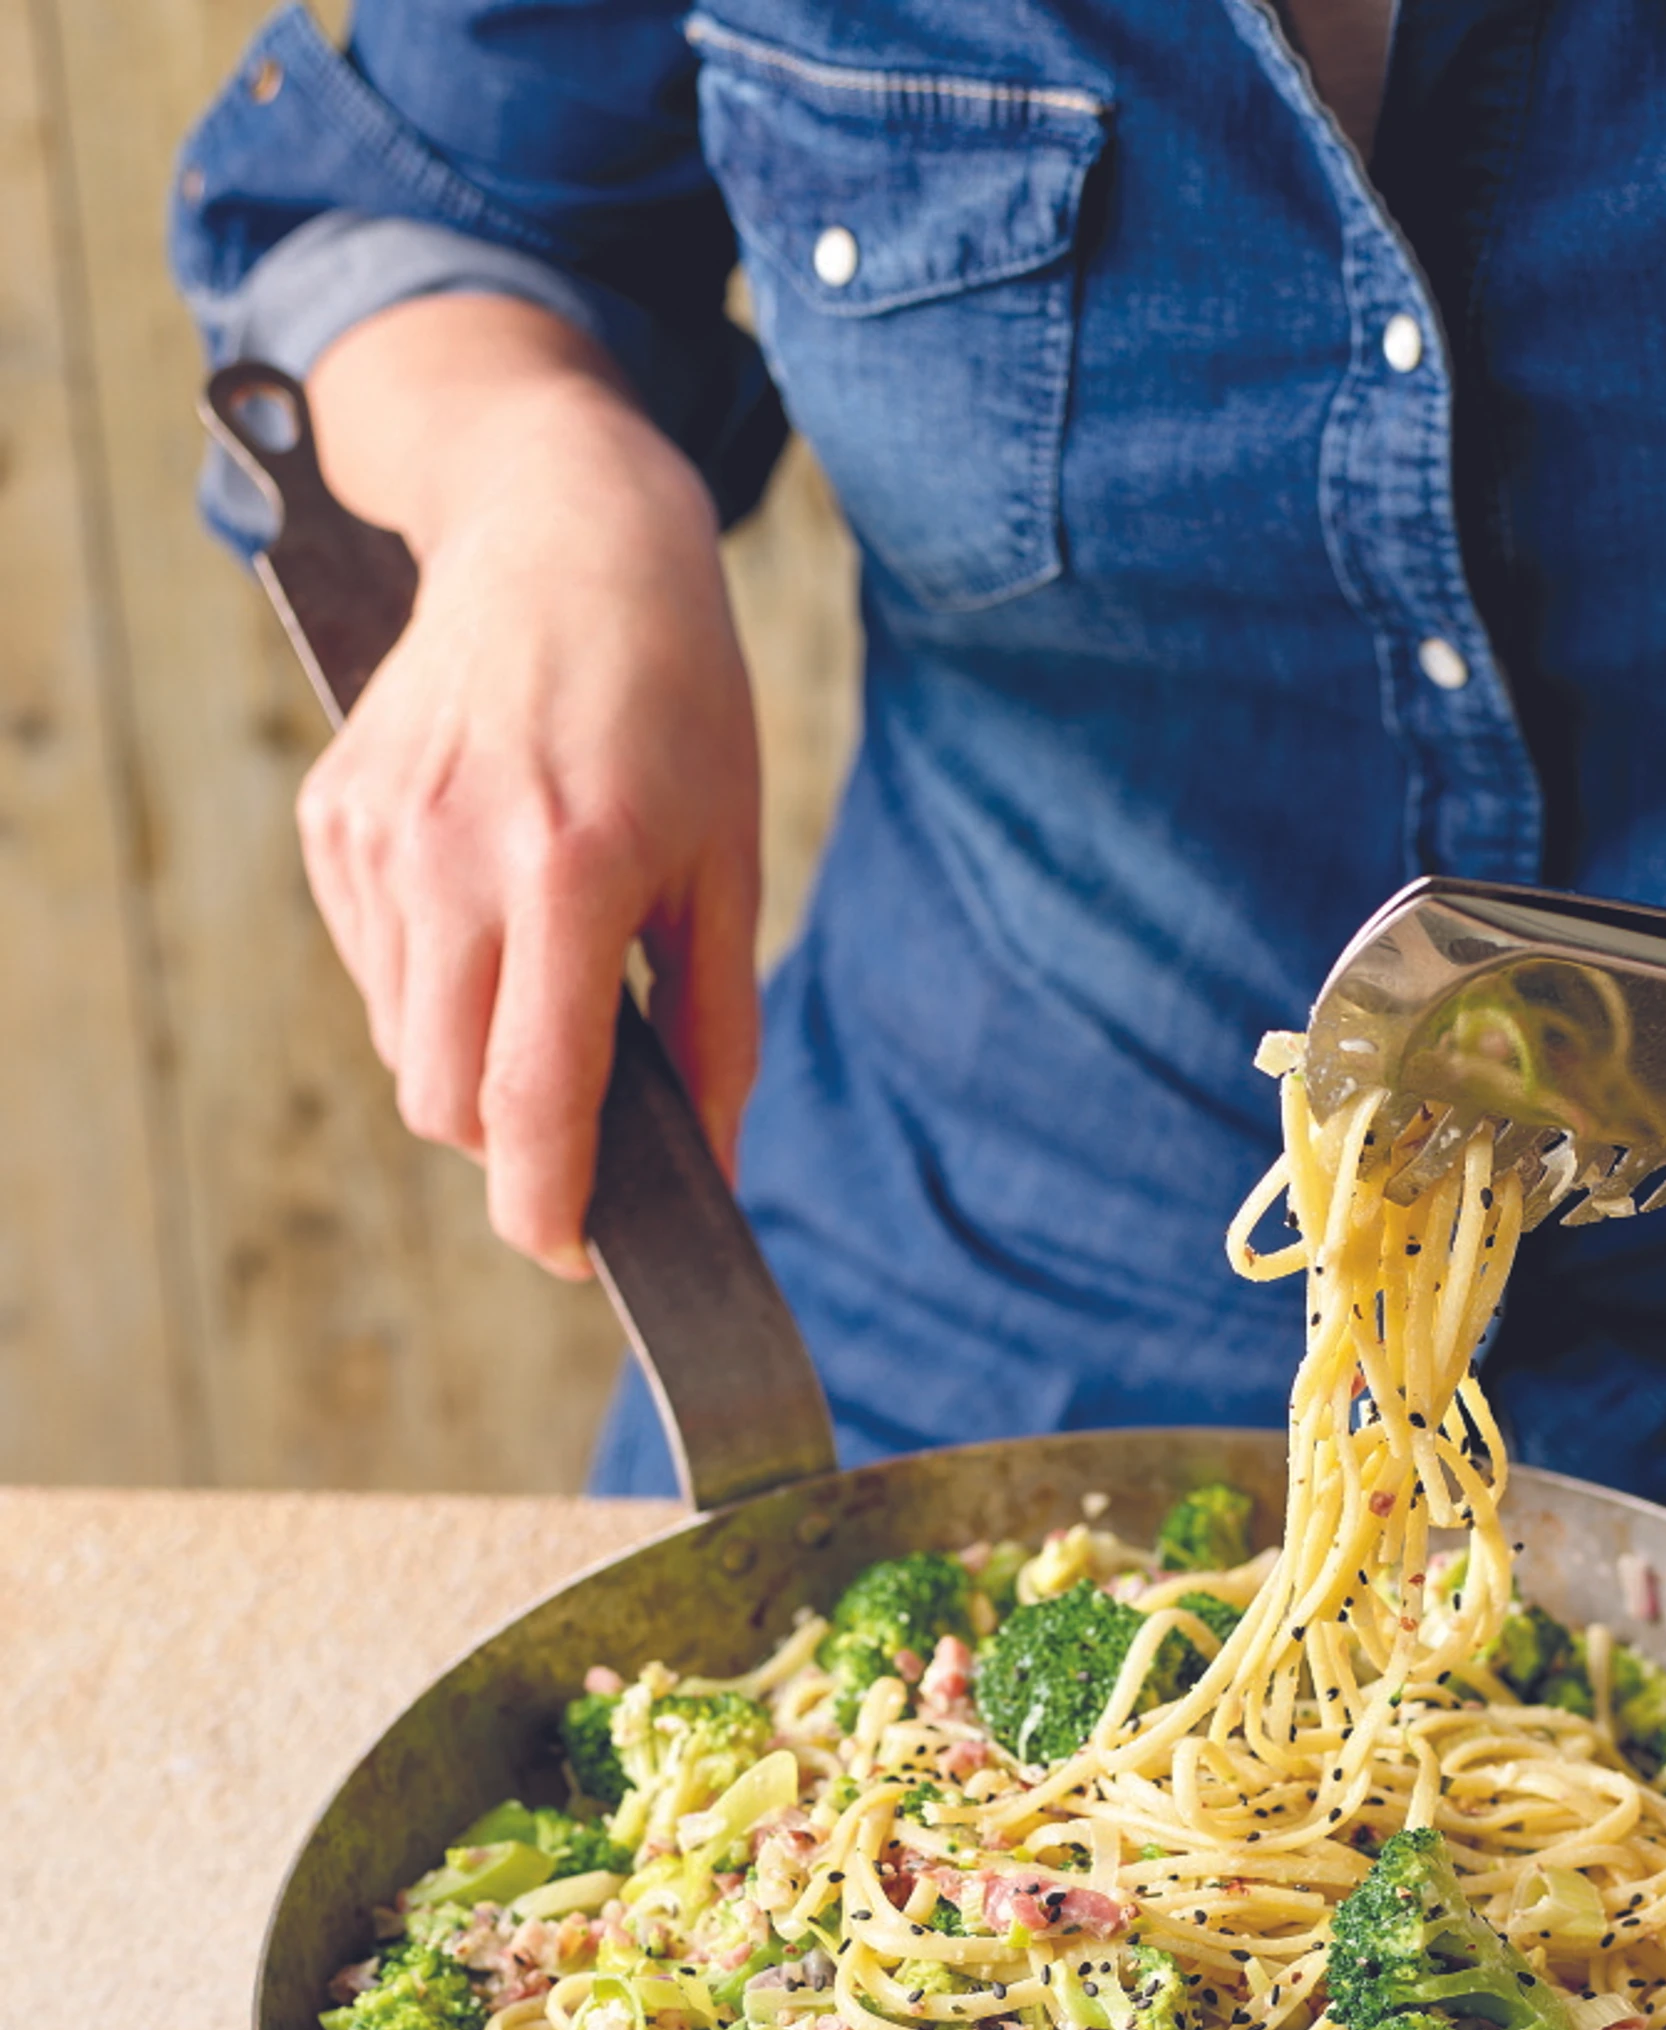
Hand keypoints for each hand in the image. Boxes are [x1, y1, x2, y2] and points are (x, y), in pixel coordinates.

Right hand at [296, 299, 760, 1274]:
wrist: (564, 537)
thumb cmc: (676, 703)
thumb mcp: (730, 864)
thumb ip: (716, 1028)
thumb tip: (709, 1161)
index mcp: (564, 873)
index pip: (525, 1098)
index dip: (545, 1206)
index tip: (570, 1254)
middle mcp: (449, 858)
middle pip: (444, 1101)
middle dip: (509, 1146)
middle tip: (579, 1121)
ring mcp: (375, 838)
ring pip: (404, 1046)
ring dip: (471, 1061)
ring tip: (546, 975)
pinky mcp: (333, 820)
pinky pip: (376, 973)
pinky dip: (433, 989)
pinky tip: (491, 912)